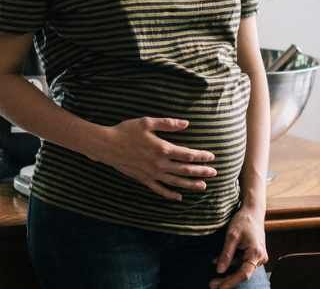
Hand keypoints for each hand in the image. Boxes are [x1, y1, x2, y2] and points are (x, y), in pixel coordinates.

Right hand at [95, 117, 216, 200]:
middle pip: (185, 169)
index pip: (187, 154)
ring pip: (175, 181)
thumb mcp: (147, 122)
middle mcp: (159, 164)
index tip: (211, 157)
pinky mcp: (143, 179)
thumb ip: (168, 123)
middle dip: (201, 171)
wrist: (106, 145)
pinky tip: (179, 198)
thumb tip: (186, 123)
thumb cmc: (126, 131)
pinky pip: (159, 189)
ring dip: (190, 184)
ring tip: (203, 186)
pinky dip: (170, 194)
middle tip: (214, 173)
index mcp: (162, 149)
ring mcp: (151, 173)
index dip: (201, 156)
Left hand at [210, 208, 266, 288]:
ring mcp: (260, 256)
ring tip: (214, 270)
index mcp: (256, 253)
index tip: (218, 288)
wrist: (253, 211)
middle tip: (212, 284)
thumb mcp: (232, 236)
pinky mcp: (256, 254)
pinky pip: (243, 263)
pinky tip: (219, 261)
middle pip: (243, 274)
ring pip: (242, 269)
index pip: (243, 274)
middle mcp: (261, 257)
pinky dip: (232, 263)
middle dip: (227, 280)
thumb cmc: (243, 221)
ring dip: (229, 271)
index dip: (230, 282)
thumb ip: (226, 254)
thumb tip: (219, 270)